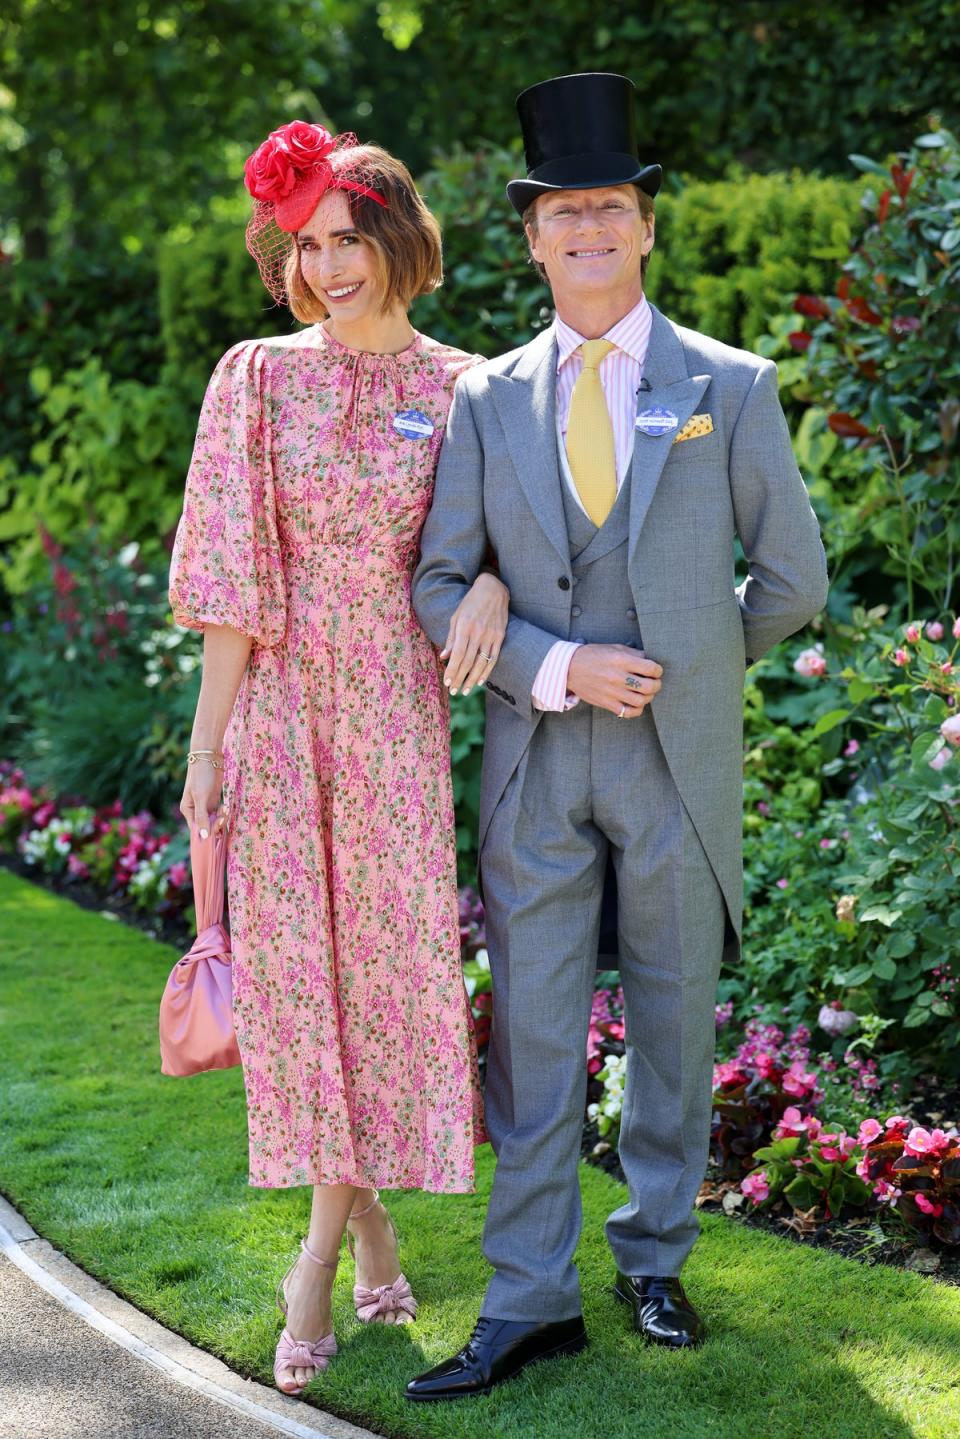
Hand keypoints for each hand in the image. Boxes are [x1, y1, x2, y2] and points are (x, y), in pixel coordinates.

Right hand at [179, 760, 227, 839]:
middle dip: (216, 825)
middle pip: (206, 827)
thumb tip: (203, 836)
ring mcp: (205, 806)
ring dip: (221, 819)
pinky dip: (224, 814)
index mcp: (187, 810)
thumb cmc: (201, 776)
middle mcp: (195, 810)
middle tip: (223, 817)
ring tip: (225, 810)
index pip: (195, 829)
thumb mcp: (200, 796)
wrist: (209, 758)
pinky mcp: (214, 801)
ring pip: (214, 821)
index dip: (205, 835)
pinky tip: (226, 808)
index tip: (215, 837)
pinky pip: (219, 814)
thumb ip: (202, 816)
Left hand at [440, 572, 509, 694]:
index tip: (447, 682)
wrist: (493, 589)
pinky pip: (493, 658)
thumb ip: (451, 637)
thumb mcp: (456, 616)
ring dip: (472, 680)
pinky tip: (480, 681)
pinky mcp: (500, 637)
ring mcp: (491, 636)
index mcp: (464, 627)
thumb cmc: (470, 603)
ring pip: (481, 663)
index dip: (452, 671)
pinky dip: (486, 672)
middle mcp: (478, 633)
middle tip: (454, 691)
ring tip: (465, 691)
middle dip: (459, 679)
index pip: (457, 655)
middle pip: (468, 662)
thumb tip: (444, 657)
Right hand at [566, 645, 662, 718]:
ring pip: (641, 701)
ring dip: (648, 697)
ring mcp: (612, 692)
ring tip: (646, 693)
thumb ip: (633, 653)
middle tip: (654, 682)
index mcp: (621, 660)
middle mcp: (618, 677)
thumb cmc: (592, 656)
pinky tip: (636, 704)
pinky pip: (627, 712)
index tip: (656, 671)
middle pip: (649, 687)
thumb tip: (649, 659)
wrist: (569, 668)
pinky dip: (636, 710)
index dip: (658, 670)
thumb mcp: (613, 647)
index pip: (651, 668)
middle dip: (657, 685)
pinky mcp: (606, 703)